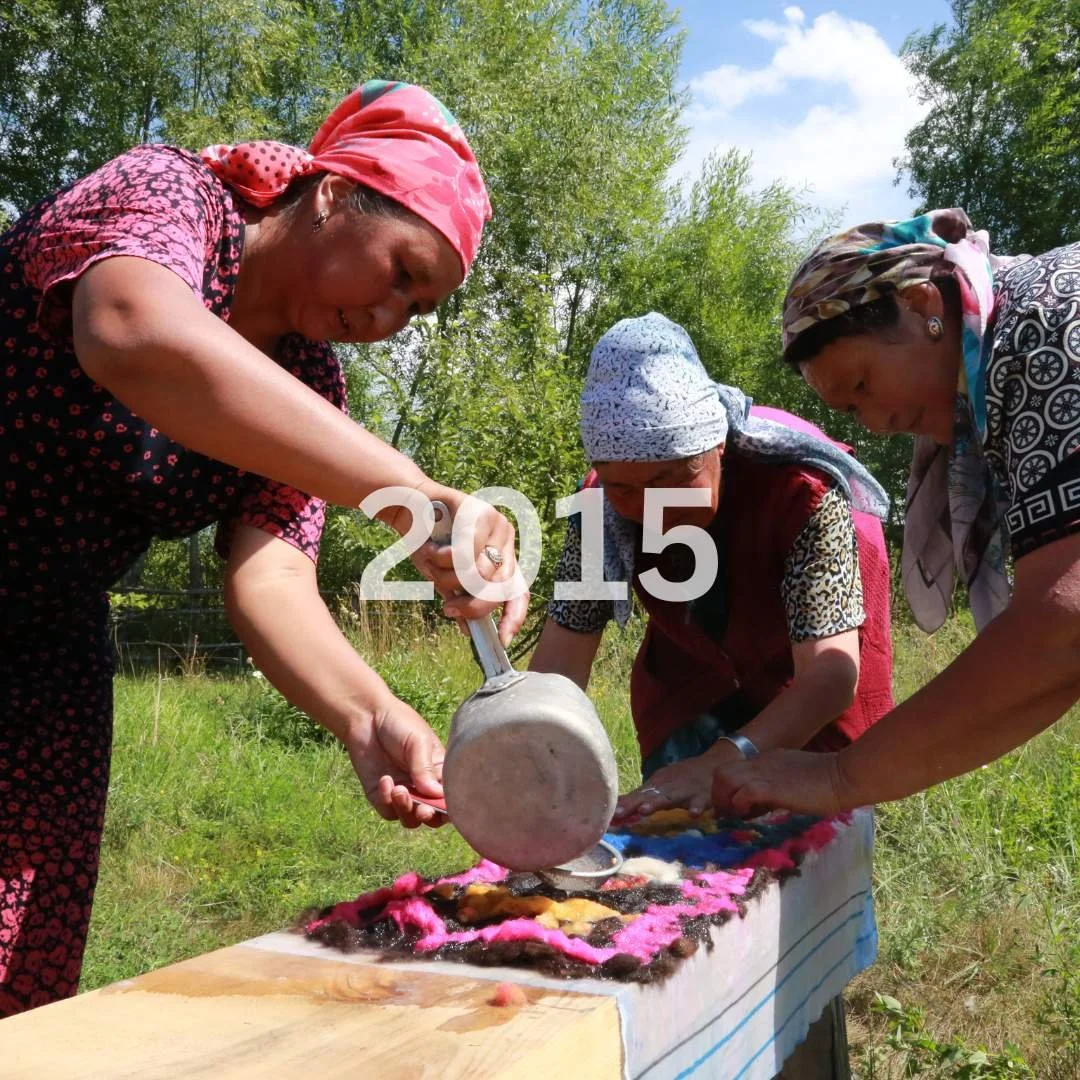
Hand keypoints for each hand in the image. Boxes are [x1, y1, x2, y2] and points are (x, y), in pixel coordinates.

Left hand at [344, 695, 447, 828]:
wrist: (366, 717)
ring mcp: (402, 792)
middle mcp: (422, 786)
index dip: (450, 807)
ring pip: (410, 819)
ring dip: (407, 811)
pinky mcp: (380, 796)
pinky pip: (388, 812)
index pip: (450, 797)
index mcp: (439, 772)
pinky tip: (385, 780)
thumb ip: (425, 768)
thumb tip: (436, 795)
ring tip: (399, 790)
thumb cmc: (399, 723)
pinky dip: (387, 801)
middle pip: (433, 816)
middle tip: (423, 810)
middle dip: (430, 817)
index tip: (443, 806)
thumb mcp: (418, 741)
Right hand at [412, 482, 528, 645]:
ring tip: (432, 562)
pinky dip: (441, 557)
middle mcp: (505, 543)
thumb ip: (460, 598)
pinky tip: (431, 548)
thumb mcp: (445, 577)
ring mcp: (497, 526)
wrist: (408, 507)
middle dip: (472, 606)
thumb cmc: (429, 543)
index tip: (502, 640)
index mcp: (502, 560)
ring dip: (447, 577)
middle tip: (448, 609)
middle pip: (498, 588)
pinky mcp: (481, 512)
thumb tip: (469, 631)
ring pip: (479, 573)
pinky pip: (465, 552)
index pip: (518, 592)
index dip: (513, 617)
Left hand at [612, 743, 741, 821]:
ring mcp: (684, 791)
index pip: (636, 796)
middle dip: (633, 804)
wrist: (714, 765)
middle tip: (618, 812)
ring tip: (644, 810)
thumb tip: (615, 810)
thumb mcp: (660, 785)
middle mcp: (666, 788)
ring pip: (669, 798)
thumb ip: (640, 798)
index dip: (623, 805)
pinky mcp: (702, 796)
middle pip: (647, 796)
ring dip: (657, 803)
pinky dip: (696, 807)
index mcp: (656, 786)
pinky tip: (692, 814)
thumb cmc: (682, 779)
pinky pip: (699, 803)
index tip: (608, 815)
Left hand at [711, 749, 849, 817]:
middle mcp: (759, 764)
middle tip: (730, 814)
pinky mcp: (771, 787)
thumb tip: (761, 805)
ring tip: (737, 815)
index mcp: (765, 761)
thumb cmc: (826, 782)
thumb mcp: (792, 781)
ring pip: (724, 779)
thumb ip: (775, 787)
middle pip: (720, 772)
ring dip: (725, 800)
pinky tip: (750, 815)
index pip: (733, 771)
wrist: (843, 775)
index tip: (734, 808)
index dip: (728, 791)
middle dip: (719, 795)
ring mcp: (764, 773)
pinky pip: (743, 792)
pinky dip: (740, 804)